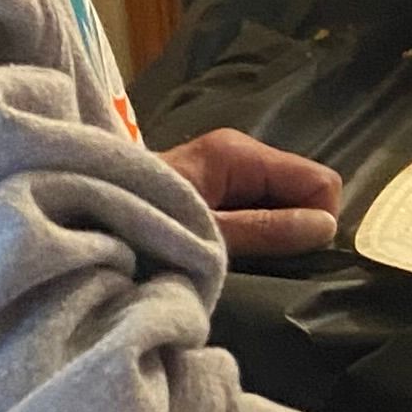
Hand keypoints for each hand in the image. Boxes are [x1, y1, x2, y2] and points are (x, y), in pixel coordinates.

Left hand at [158, 124, 343, 260]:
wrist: (84, 218)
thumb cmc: (145, 222)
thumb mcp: (210, 234)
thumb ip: (268, 230)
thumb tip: (327, 228)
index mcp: (239, 154)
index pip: (319, 180)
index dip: (316, 220)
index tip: (288, 254)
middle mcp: (237, 152)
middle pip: (301, 188)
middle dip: (294, 225)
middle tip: (260, 258)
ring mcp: (224, 168)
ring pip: (281, 199)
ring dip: (271, 231)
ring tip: (240, 256)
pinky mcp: (212, 185)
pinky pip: (257, 206)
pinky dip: (253, 230)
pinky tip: (228, 249)